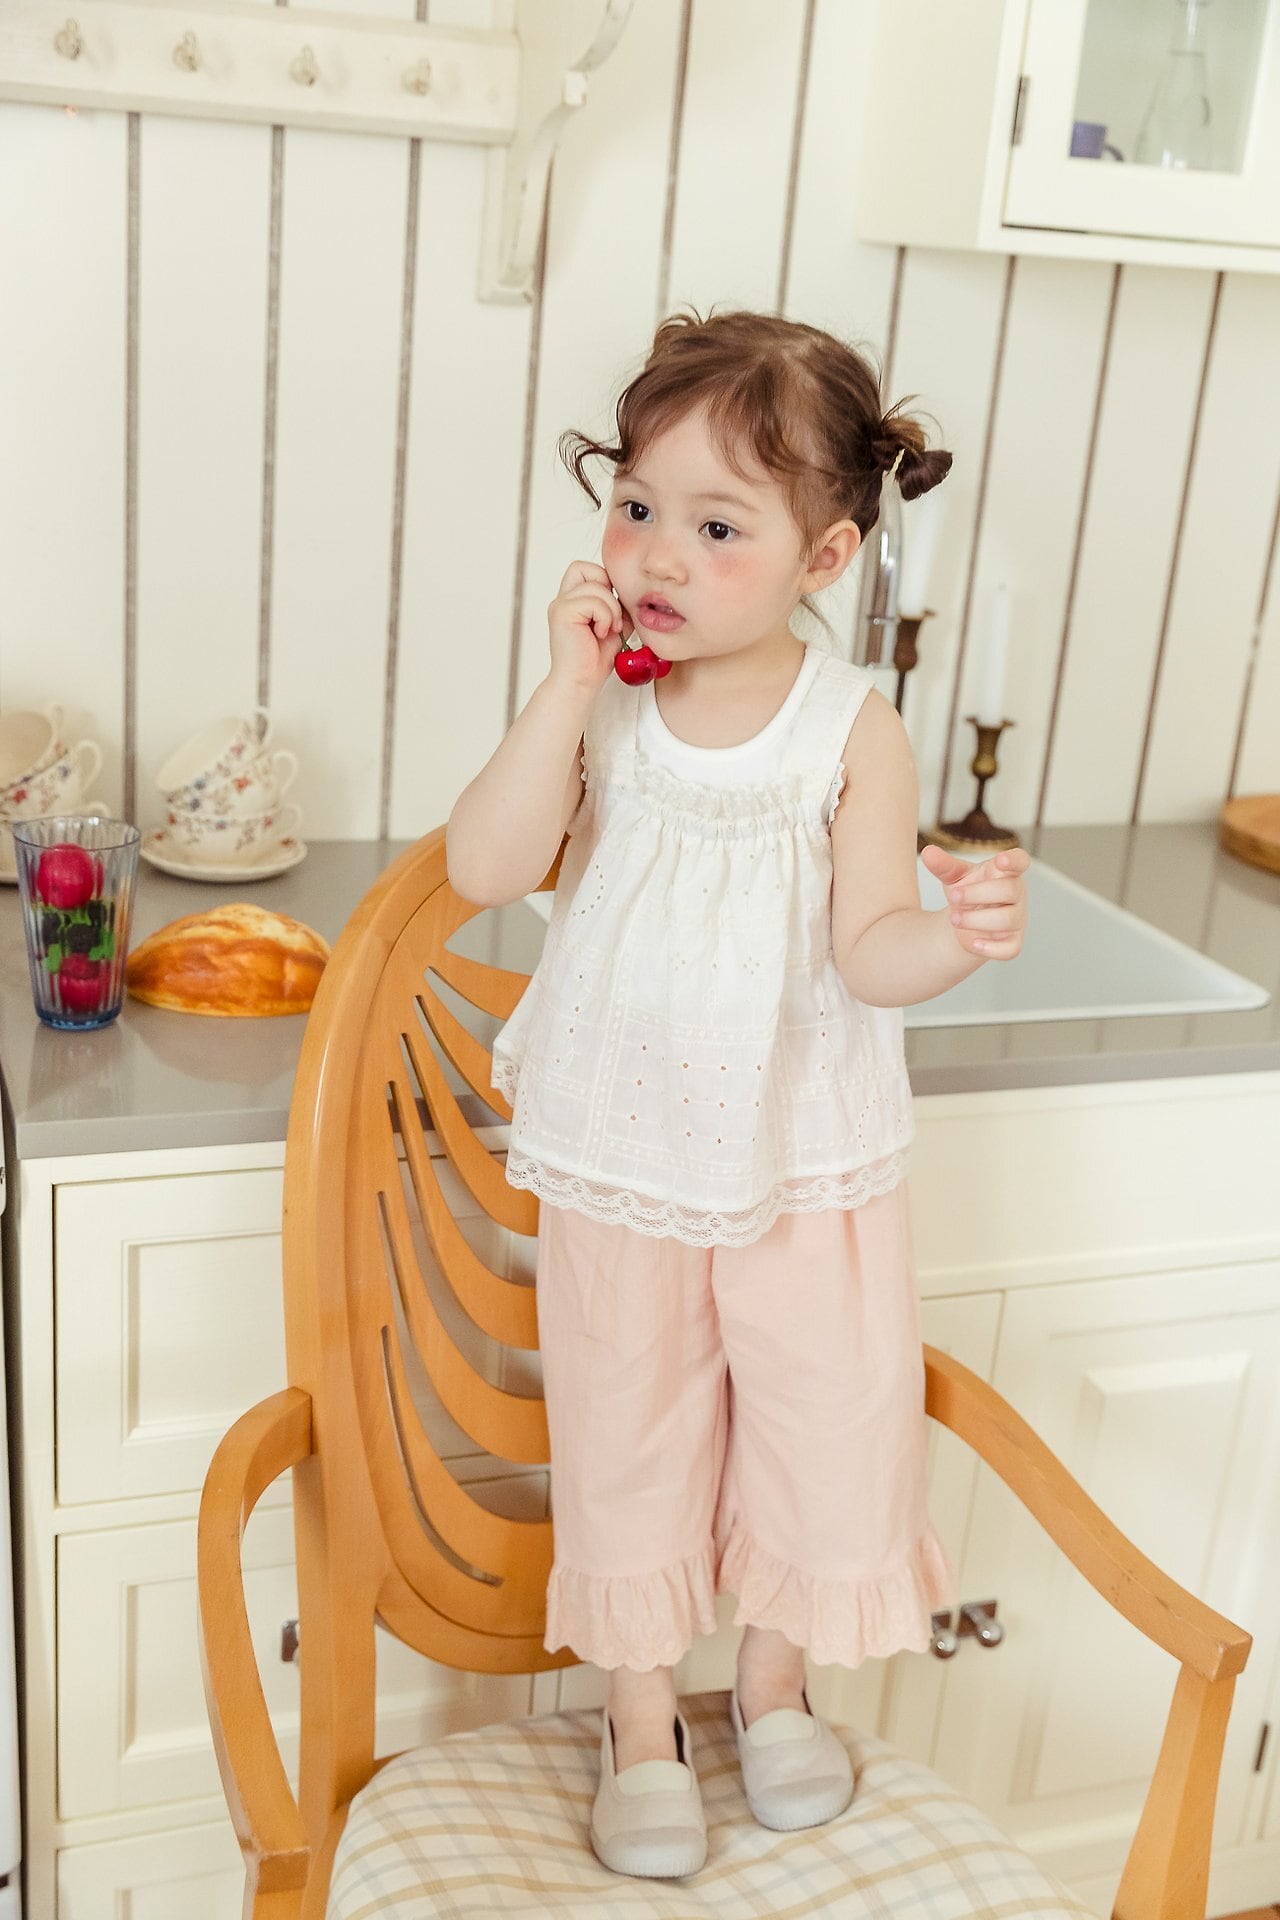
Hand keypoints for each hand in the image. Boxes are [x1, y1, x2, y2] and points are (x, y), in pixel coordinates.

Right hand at [546, 560, 634, 693]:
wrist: (582, 683)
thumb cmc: (595, 660)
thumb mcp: (614, 624)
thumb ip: (617, 604)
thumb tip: (629, 590)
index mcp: (572, 600)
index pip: (586, 569)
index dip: (604, 582)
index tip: (612, 609)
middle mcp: (562, 599)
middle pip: (585, 567)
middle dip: (607, 590)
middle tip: (611, 618)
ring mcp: (560, 605)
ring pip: (595, 586)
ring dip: (610, 608)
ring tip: (608, 629)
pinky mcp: (562, 613)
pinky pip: (592, 600)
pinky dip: (604, 616)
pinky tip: (600, 633)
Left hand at [920, 841, 1029, 960]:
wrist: (965, 922)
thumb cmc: (967, 892)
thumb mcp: (954, 877)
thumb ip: (944, 865)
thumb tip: (928, 852)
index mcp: (1005, 872)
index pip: (1020, 861)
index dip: (1014, 860)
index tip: (1001, 861)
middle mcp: (1016, 895)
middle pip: (1010, 890)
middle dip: (978, 894)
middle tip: (953, 897)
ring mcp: (1017, 919)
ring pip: (1007, 919)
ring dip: (977, 919)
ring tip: (954, 918)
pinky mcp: (1012, 943)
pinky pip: (1010, 949)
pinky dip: (991, 948)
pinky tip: (972, 943)